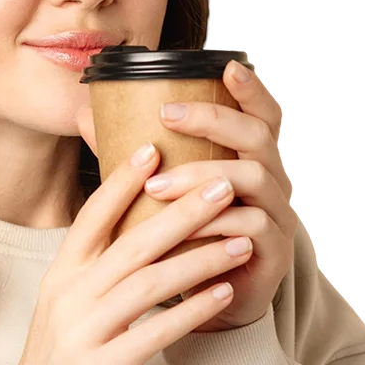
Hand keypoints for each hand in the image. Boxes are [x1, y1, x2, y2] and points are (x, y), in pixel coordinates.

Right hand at [0, 144, 252, 364]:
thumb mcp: (65, 310)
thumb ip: (92, 273)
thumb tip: (132, 237)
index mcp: (59, 276)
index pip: (92, 216)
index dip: (122, 181)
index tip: (154, 148)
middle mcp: (67, 296)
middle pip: (130, 242)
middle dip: (181, 211)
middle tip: (223, 184)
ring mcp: (82, 333)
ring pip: (147, 282)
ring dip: (199, 258)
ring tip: (240, 240)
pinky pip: (154, 332)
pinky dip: (192, 310)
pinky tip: (224, 295)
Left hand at [77, 60, 296, 332]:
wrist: (213, 300)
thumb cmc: (186, 238)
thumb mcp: (162, 192)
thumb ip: (132, 154)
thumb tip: (85, 115)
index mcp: (251, 160)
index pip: (263, 115)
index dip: (251, 89)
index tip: (227, 65)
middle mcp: (274, 180)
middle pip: (258, 135)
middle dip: (213, 119)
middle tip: (167, 115)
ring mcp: (279, 214)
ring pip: (255, 176)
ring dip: (203, 176)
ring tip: (156, 187)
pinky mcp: (274, 250)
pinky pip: (252, 226)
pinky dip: (215, 223)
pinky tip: (184, 228)